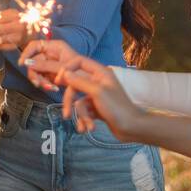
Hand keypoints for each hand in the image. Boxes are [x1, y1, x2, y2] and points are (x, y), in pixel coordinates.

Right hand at [18, 38, 85, 90]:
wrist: (97, 88)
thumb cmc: (84, 72)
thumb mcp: (64, 68)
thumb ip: (46, 65)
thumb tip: (27, 63)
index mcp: (56, 47)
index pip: (35, 45)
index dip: (27, 53)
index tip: (22, 64)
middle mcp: (53, 54)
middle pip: (34, 61)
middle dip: (35, 73)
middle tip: (39, 84)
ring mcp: (53, 65)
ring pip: (37, 72)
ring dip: (41, 81)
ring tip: (50, 88)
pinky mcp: (54, 76)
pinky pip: (44, 79)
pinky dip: (46, 85)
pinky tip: (54, 89)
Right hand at [20, 39, 143, 139]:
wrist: (132, 128)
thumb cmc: (117, 108)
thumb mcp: (97, 92)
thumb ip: (79, 81)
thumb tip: (64, 72)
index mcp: (100, 73)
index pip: (79, 62)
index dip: (67, 69)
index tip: (58, 81)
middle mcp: (98, 82)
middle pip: (75, 86)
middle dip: (70, 102)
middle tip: (66, 115)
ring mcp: (97, 96)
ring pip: (79, 102)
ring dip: (81, 116)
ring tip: (86, 127)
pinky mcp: (97, 108)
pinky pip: (85, 111)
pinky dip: (85, 120)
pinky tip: (89, 129)